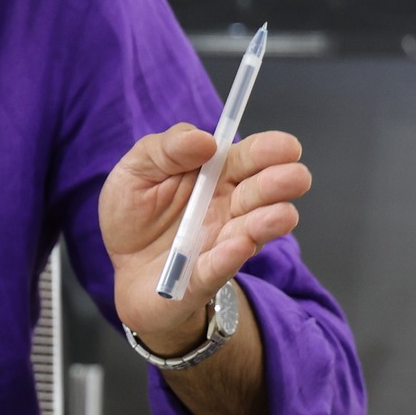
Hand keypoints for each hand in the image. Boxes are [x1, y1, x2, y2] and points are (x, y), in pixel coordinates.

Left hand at [99, 124, 309, 354]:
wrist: (121, 268)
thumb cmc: (134, 213)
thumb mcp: (136, 170)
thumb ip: (165, 149)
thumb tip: (204, 138)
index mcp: (214, 174)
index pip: (247, 157)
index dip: (267, 150)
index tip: (285, 147)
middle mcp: (228, 207)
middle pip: (260, 192)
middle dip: (279, 183)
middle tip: (295, 176)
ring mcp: (221, 242)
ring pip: (252, 231)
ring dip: (268, 222)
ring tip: (282, 215)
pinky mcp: (203, 276)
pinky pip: (219, 267)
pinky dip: (229, 257)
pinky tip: (239, 245)